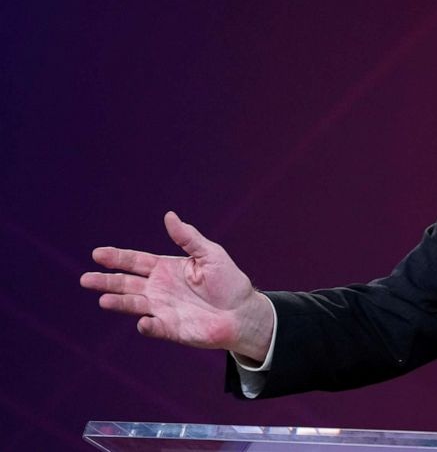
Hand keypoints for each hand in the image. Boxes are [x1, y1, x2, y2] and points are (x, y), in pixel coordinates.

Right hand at [80, 211, 273, 361]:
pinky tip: (142, 321)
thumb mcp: (209, 254)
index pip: (135, 261)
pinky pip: (154, 328)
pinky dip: (146, 325)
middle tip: (85, 279)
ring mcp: (162, 309)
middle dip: (106, 281)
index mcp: (165, 269)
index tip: (97, 254)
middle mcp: (158, 289)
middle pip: (126, 283)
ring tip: (104, 299)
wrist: (243, 312)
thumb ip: (188, 238)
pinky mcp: (171, 329)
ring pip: (134, 304)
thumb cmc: (228, 281)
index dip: (117, 258)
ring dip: (119, 302)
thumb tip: (169, 216)